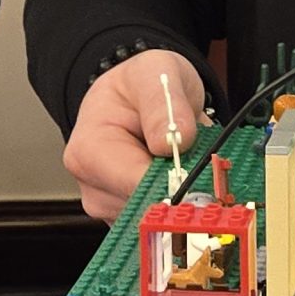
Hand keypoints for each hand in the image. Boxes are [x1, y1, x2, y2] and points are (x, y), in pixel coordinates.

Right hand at [64, 48, 210, 221]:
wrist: (134, 96)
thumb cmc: (137, 86)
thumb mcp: (154, 73)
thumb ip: (163, 102)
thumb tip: (176, 140)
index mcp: (88, 151)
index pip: (135, 184)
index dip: (174, 182)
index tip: (206, 174)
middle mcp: (94, 186)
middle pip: (149, 206)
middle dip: (184, 189)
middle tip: (206, 161)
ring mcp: (111, 206)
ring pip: (160, 219)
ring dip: (186, 195)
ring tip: (189, 161)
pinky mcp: (130, 216)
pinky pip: (163, 222)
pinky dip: (182, 203)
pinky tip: (183, 177)